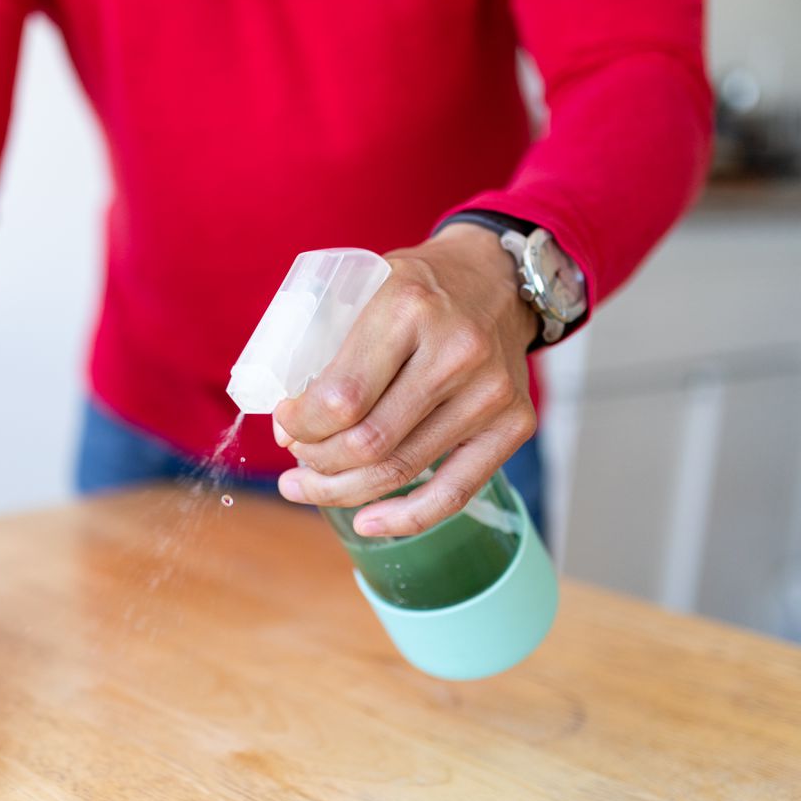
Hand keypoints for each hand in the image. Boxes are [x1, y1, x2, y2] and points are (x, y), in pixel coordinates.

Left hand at [272, 223, 538, 535]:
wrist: (498, 277)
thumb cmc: (417, 288)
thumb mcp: (364, 287)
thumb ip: (325, 346)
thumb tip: (288, 429)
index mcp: (408, 307)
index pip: (341, 398)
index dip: (301, 425)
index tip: (285, 423)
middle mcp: (456, 351)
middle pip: (369, 442)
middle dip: (316, 463)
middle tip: (295, 463)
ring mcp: (490, 392)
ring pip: (401, 470)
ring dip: (343, 492)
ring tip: (308, 489)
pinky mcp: (515, 423)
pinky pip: (455, 492)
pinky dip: (406, 517)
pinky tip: (367, 522)